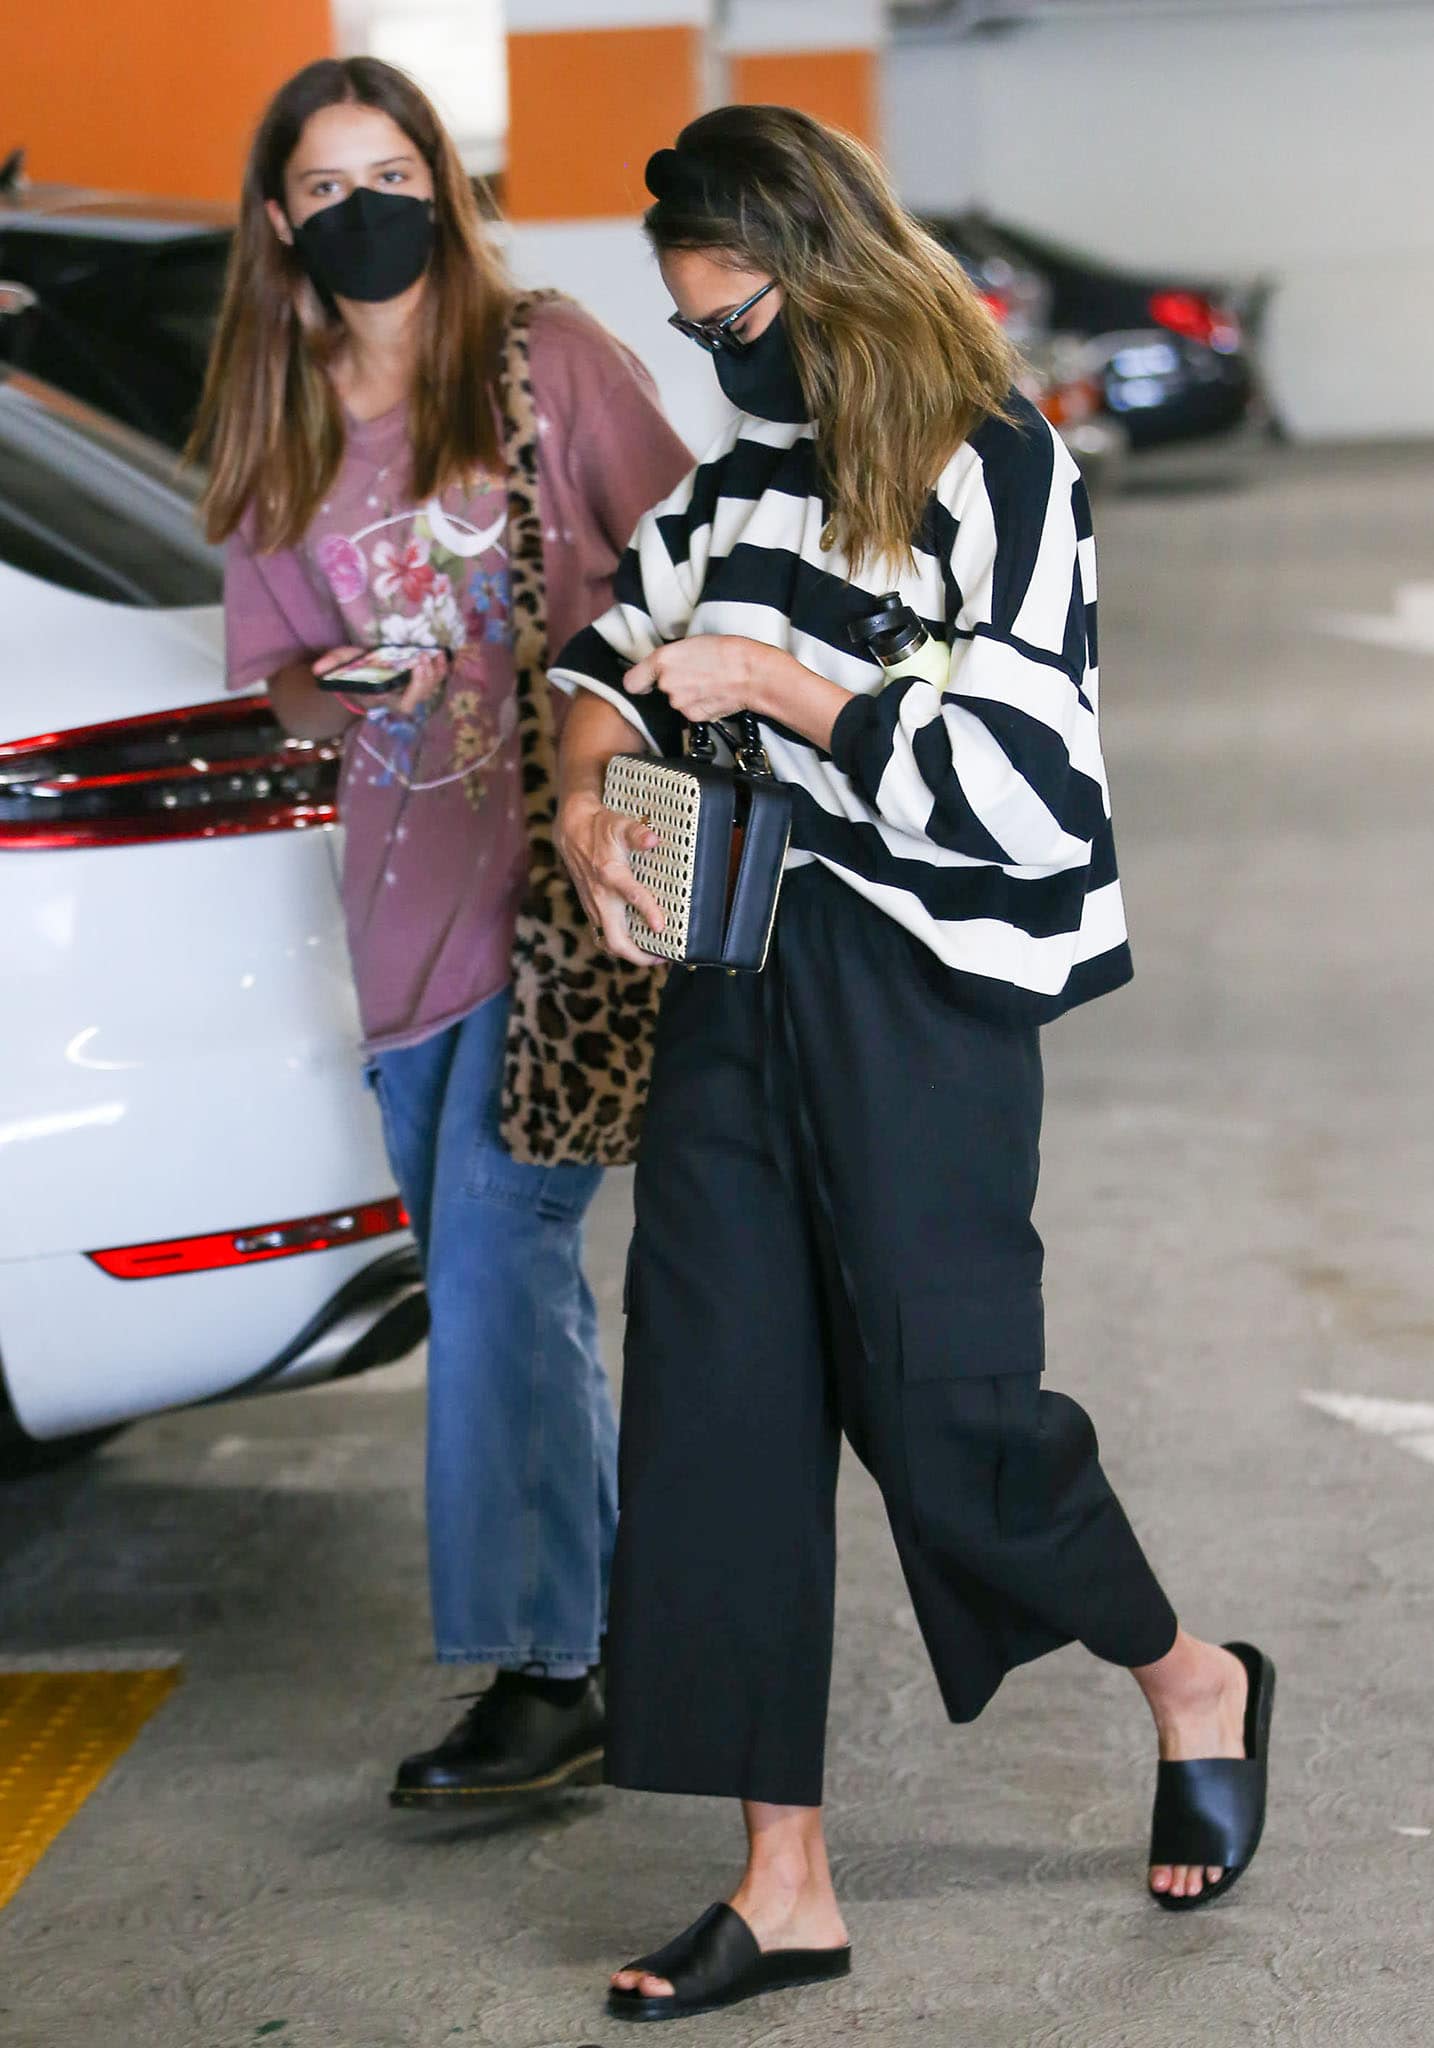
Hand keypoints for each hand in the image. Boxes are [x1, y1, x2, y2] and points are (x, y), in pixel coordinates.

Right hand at [310, 647, 448, 719]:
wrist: (359, 677)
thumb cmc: (352, 671)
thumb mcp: (339, 664)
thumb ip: (330, 663)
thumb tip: (316, 669)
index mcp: (381, 697)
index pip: (401, 702)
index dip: (414, 688)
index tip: (415, 665)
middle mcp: (397, 698)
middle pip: (419, 698)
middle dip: (425, 680)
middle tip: (423, 658)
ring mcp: (409, 692)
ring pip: (430, 690)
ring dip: (436, 674)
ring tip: (436, 655)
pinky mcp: (417, 683)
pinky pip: (434, 681)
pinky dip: (441, 671)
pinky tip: (441, 656)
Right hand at [556, 792, 668, 968]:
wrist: (571, 833)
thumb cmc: (600, 828)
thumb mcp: (620, 825)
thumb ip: (638, 833)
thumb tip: (653, 840)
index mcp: (610, 875)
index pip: (631, 897)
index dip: (648, 912)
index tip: (661, 927)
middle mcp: (601, 896)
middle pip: (615, 940)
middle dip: (638, 955)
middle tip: (662, 957)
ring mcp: (594, 906)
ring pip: (608, 943)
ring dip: (629, 954)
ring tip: (653, 956)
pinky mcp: (591, 910)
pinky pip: (604, 936)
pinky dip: (619, 945)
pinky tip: (636, 945)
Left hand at [625, 635, 762, 723]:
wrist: (751, 674)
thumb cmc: (727, 652)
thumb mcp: (691, 643)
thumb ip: (670, 658)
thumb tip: (664, 667)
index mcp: (662, 660)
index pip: (632, 681)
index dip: (639, 681)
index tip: (644, 682)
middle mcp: (666, 684)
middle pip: (660, 690)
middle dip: (674, 683)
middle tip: (694, 672)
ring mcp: (679, 703)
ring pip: (677, 701)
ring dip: (688, 695)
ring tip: (708, 682)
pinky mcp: (693, 717)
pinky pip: (690, 712)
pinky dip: (700, 705)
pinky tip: (713, 694)